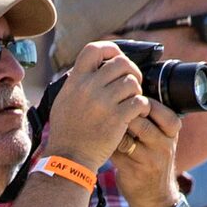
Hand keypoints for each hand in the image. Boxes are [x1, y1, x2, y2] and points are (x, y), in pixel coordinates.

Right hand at [41, 41, 143, 167]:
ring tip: (132, 101)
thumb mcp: (64, 100)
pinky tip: (136, 114)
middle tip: (132, 84)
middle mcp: (89, 87)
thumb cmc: (67, 131)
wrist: (69, 157)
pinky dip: (142, 106)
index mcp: (75, 81)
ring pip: (132, 82)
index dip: (110, 49)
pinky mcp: (117, 118)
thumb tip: (92, 68)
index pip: (93, 49)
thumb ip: (77, 83)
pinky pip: (139, 102)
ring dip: (137, 91)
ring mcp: (103, 102)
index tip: (117, 57)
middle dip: (131, 71)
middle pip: (121, 63)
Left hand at [111, 98, 180, 206]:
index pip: (157, 107)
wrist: (155, 197)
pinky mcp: (134, 171)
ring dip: (112, 127)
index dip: (137, 101)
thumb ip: (150, 118)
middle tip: (108, 110)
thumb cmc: (153, 159)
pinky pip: (116, 150)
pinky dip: (106, 142)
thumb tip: (126, 89)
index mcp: (172, 131)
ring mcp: (150, 159)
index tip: (124, 100)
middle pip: (139, 119)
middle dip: (121, 113)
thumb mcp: (162, 138)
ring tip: (103, 123)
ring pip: (126, 134)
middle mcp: (164, 144)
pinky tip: (100, 139)